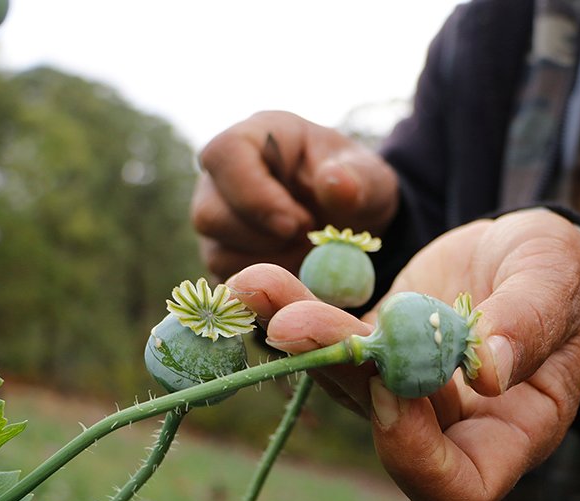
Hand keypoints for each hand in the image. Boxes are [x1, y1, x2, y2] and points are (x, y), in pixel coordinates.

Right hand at [193, 110, 398, 280]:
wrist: (353, 220)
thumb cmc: (354, 186)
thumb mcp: (370, 178)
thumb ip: (358, 179)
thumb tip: (335, 183)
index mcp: (256, 137)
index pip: (224, 155)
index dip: (253, 195)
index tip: (295, 224)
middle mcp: (223, 178)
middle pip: (209, 214)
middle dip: (264, 237)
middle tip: (308, 237)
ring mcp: (218, 219)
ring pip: (217, 253)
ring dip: (270, 263)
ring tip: (308, 250)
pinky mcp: (223, 257)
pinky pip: (230, 281)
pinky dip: (267, 284)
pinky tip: (297, 267)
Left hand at [228, 209, 579, 500]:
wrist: (530, 252)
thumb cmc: (564, 274)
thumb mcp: (559, 284)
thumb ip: (529, 324)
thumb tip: (490, 370)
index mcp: (510, 431)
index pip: (458, 485)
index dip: (415, 456)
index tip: (392, 386)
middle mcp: (450, 423)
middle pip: (382, 426)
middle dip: (335, 373)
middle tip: (292, 323)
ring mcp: (407, 389)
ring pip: (343, 382)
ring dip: (297, 338)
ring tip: (254, 286)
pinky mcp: (377, 350)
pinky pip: (332, 344)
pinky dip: (294, 312)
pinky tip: (259, 281)